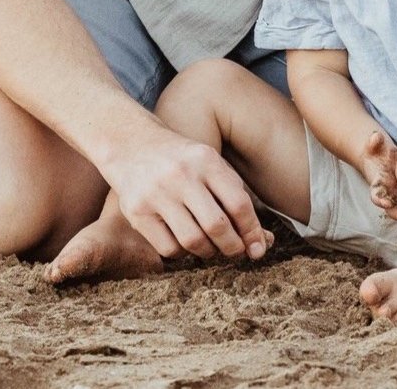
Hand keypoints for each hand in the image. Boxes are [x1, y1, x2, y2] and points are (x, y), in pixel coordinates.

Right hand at [99, 121, 269, 261]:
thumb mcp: (211, 167)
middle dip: (233, 247)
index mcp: (206, 160)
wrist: (131, 143)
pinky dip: (183, 253)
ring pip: (193, 241)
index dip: (252, 231)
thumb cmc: (182, 161)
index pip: (238, 204)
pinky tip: (185, 243)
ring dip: (209, 252)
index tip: (258, 249)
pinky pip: (169, 248)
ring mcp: (156, 194)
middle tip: (236, 252)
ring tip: (212, 247)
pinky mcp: (137, 212)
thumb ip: (235, 198)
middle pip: (217, 226)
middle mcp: (181, 176)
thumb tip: (265, 242)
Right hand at [352, 129, 396, 219]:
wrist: (382, 160)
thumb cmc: (376, 152)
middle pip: (396, 211)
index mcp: (378, 186)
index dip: (379, 199)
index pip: (375, 195)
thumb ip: (374, 142)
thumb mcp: (374, 146)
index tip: (386, 202)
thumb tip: (374, 137)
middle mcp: (389, 197)